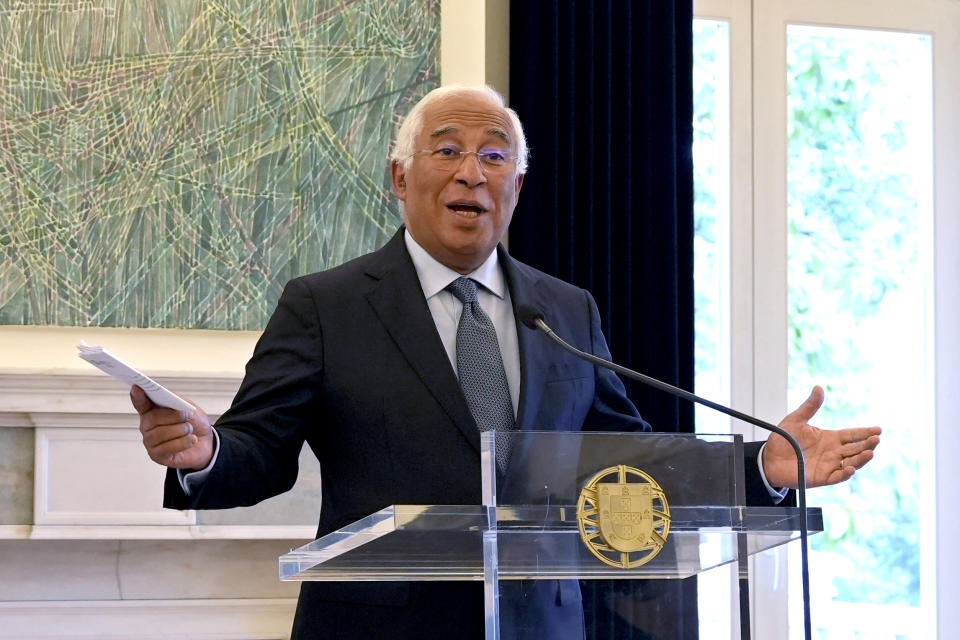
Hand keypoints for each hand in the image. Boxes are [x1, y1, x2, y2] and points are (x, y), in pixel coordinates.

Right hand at [131, 385, 214, 469]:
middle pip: (153, 418)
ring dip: (180, 430)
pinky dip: (182, 442)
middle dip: (173, 416)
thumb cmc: (195, 423)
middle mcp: (148, 426)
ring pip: (159, 434)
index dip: (137, 396)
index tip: (136, 387)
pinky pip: (166, 448)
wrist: (206, 443)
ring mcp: (150, 442)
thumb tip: (166, 394)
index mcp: (153, 411)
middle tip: (187, 416)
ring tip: (190, 429)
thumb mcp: (189, 407)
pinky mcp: (157, 455)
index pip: (141, 403)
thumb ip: (176, 400)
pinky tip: (192, 439)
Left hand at [762, 385, 880, 488]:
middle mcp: (833, 452)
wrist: (768, 458)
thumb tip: (819, 388)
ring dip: (861, 459)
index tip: (878, 429)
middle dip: (868, 444)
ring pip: (851, 463)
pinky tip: (850, 468)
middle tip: (876, 439)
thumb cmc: (783, 439)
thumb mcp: (796, 420)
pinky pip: (837, 477)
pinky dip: (845, 474)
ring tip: (870, 452)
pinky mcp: (821, 477)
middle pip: (856, 448)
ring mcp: (829, 465)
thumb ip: (809, 406)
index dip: (865, 432)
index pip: (852, 435)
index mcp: (830, 438)